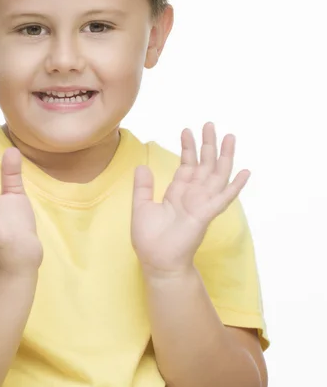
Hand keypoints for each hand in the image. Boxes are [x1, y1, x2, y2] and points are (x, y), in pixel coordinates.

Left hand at [131, 122, 249, 277]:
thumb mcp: (142, 206)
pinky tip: (245, 172)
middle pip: (204, 165)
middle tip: (210, 124)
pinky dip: (235, 185)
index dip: (188, 148)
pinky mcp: (206, 214)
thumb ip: (143, 187)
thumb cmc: (149, 239)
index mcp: (178, 193)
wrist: (157, 262)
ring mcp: (201, 204)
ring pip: (217, 175)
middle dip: (208, 145)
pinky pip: (223, 197)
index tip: (187, 130)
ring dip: (224, 156)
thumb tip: (141, 166)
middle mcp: (193, 196)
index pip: (187, 165)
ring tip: (229, 137)